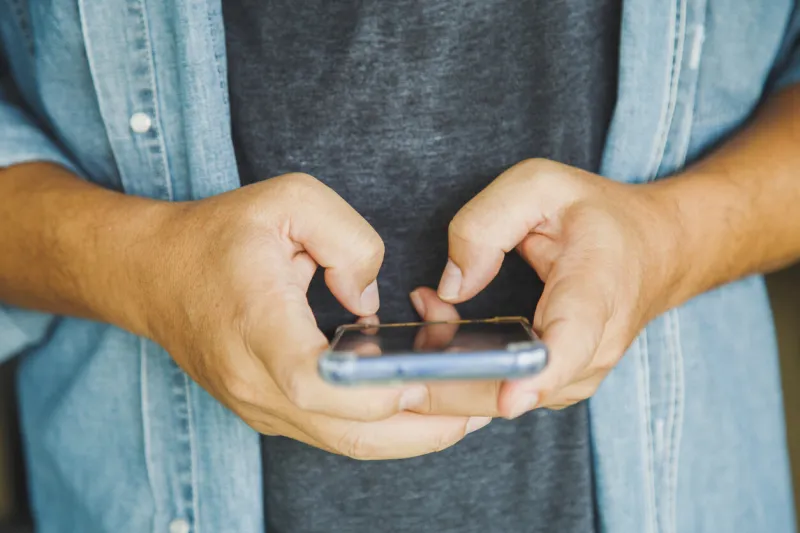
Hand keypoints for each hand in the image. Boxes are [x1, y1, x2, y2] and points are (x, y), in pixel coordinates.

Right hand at [138, 173, 489, 458]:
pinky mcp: (268, 410)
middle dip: (431, 426)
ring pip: (350, 444)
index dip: (394, 388)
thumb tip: (375, 299)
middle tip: (488, 405)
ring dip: (413, 433)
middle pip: (356, 434)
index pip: (332, 385)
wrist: (152, 273)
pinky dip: (382, 425)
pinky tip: (416, 402)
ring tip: (468, 409)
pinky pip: (334, 432)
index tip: (448, 373)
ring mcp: (261, 407)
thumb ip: (350, 240)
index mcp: (263, 332)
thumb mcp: (287, 201)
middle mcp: (260, 386)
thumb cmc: (216, 236)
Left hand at [436, 159, 680, 417]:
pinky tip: (449, 338)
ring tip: (433, 317)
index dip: (539, 375)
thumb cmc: (598, 216)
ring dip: (457, 372)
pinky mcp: (564, 386)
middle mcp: (596, 346)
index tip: (509, 397)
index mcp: (596, 288)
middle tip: (418, 330)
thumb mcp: (540, 186)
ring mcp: (581, 374)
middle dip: (457, 374)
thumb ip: (486, 224)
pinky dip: (471, 376)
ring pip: (507, 399)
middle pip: (523, 387)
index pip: (573, 341)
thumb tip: (452, 286)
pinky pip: (508, 396)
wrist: (656, 249)